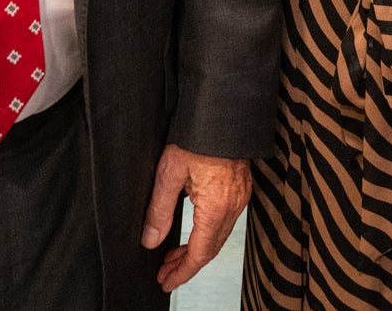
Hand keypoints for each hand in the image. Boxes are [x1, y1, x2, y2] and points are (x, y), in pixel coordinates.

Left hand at [141, 145, 250, 292]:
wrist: (222, 109)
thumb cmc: (197, 135)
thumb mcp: (169, 173)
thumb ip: (159, 210)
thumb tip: (150, 240)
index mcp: (216, 206)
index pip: (200, 253)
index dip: (183, 272)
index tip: (167, 281)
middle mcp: (233, 205)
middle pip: (211, 248)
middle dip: (187, 264)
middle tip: (165, 273)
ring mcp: (240, 196)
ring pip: (219, 236)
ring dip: (197, 249)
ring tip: (173, 256)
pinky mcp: (240, 187)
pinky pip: (225, 221)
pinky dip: (207, 233)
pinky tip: (193, 232)